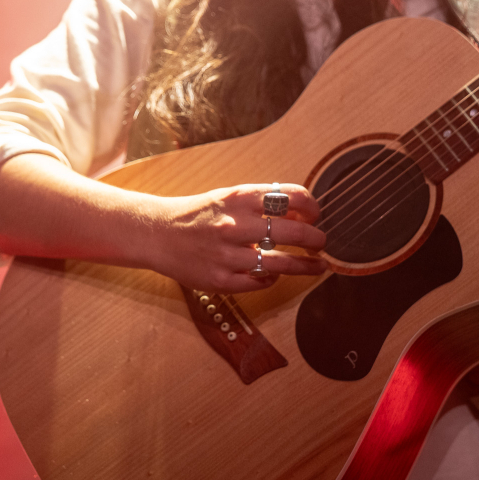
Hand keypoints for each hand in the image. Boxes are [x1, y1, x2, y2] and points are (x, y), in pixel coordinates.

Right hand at [148, 183, 327, 293]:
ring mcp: (228, 255)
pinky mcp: (221, 280)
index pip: (292, 197)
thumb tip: (303, 213)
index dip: (312, 207)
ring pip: (282, 263)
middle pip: (295, 232)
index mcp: (240, 198)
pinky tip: (274, 274)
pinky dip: (272, 278)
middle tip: (321, 243)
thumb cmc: (200, 215)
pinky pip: (260, 282)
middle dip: (317, 239)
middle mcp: (235, 225)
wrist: (157, 233)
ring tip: (318, 266)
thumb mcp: (230, 197)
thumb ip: (263, 203)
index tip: (316, 216)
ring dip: (306, 266)